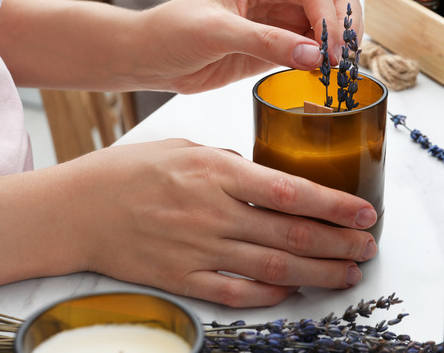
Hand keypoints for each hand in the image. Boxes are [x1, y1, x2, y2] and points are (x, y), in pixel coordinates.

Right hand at [59, 139, 377, 306]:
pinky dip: (270, 296)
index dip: (335, 206)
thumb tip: (264, 178)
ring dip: (318, 273)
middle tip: (368, 248)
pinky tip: (293, 292)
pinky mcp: (182, 278)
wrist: (75, 209)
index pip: (291, 191)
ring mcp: (198, 249)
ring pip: (273, 269)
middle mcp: (213, 213)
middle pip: (291, 235)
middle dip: (338, 243)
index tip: (365, 212)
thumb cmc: (126, 172)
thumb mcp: (182, 146)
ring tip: (348, 273)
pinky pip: (236, 293)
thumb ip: (228, 163)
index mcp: (216, 172)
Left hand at [135, 0, 362, 93]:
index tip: (330, 52)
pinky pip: (315, 48)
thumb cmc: (174, 30)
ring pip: (330, 23)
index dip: (329, 19)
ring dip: (339, 45)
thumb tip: (312, 56)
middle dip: (344, 26)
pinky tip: (323, 76)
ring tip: (336, 72)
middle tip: (340, 61)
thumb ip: (265, 41)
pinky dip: (325, 61)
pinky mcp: (280, 43)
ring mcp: (282, 16)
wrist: (154, 56)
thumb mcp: (217, 32)